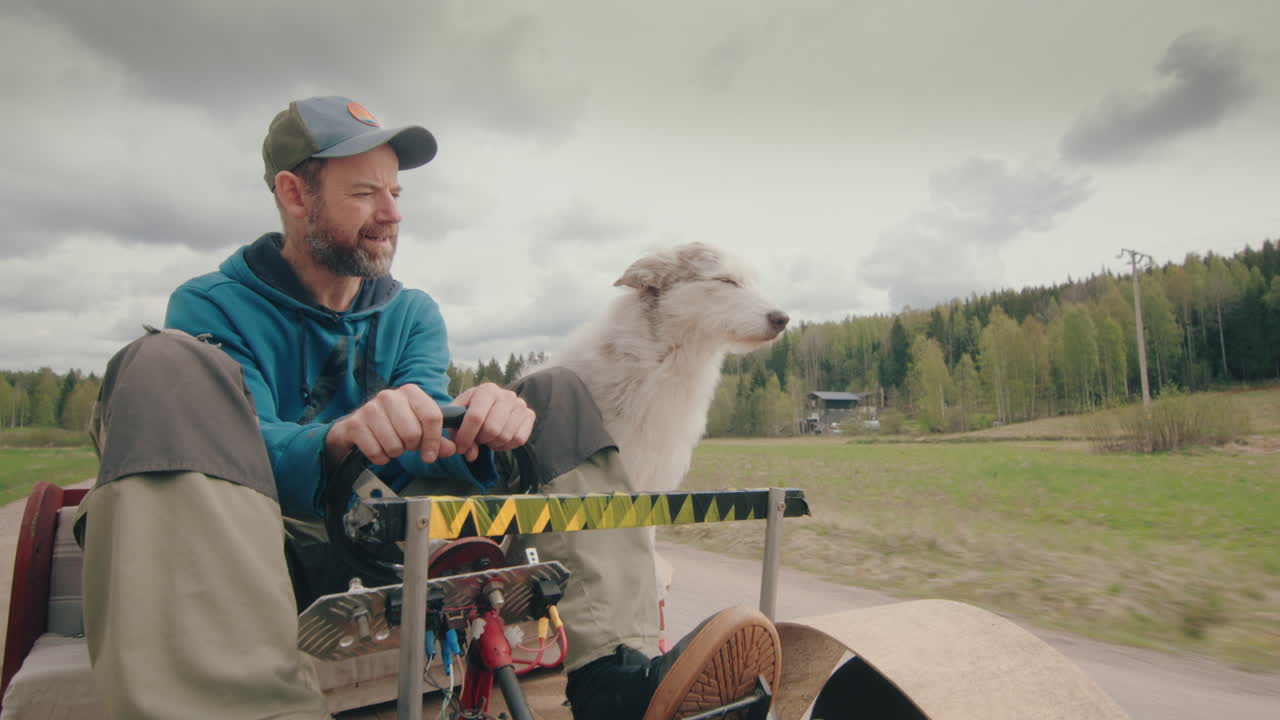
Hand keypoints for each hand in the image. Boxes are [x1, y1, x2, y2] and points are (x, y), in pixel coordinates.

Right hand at [325, 385, 456, 466]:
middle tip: (404, 444)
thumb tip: (452, 449)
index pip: (432, 416)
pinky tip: (377, 448)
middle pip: (413, 433)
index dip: (434, 440)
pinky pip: (376, 452)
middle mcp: (389, 396)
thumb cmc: (392, 427)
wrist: (355, 430)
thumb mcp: (417, 430)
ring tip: (390, 444)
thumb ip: (437, 440)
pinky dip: (380, 458)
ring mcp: (370, 408)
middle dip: (411, 447)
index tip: (430, 455)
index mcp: (410, 392)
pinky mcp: (355, 424)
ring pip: (395, 445)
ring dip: (394, 452)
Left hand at [451, 383, 535, 461]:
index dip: (466, 436)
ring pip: (505, 436)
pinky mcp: (530, 415)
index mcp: (486, 390)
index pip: (475, 416)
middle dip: (481, 440)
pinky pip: (518, 439)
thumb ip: (458, 435)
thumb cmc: (472, 411)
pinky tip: (501, 438)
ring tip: (489, 437)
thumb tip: (471, 454)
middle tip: (478, 438)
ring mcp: (520, 404)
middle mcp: (506, 395)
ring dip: (493, 443)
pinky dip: (507, 445)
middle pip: (491, 429)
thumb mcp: (458, 417)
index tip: (460, 447)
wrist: (493, 405)